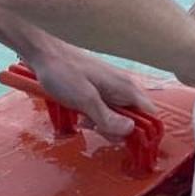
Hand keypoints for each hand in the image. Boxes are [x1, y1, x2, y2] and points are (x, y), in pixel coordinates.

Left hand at [21, 39, 155, 137]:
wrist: (44, 53)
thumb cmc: (62, 71)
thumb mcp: (84, 99)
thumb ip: (107, 117)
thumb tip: (129, 131)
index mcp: (126, 87)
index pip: (150, 114)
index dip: (142, 132)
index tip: (125, 142)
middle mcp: (123, 87)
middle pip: (133, 119)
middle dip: (115, 130)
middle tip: (94, 127)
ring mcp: (111, 87)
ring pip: (118, 115)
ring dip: (102, 124)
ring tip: (83, 120)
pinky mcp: (99, 89)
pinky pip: (105, 109)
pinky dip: (95, 116)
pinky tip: (80, 115)